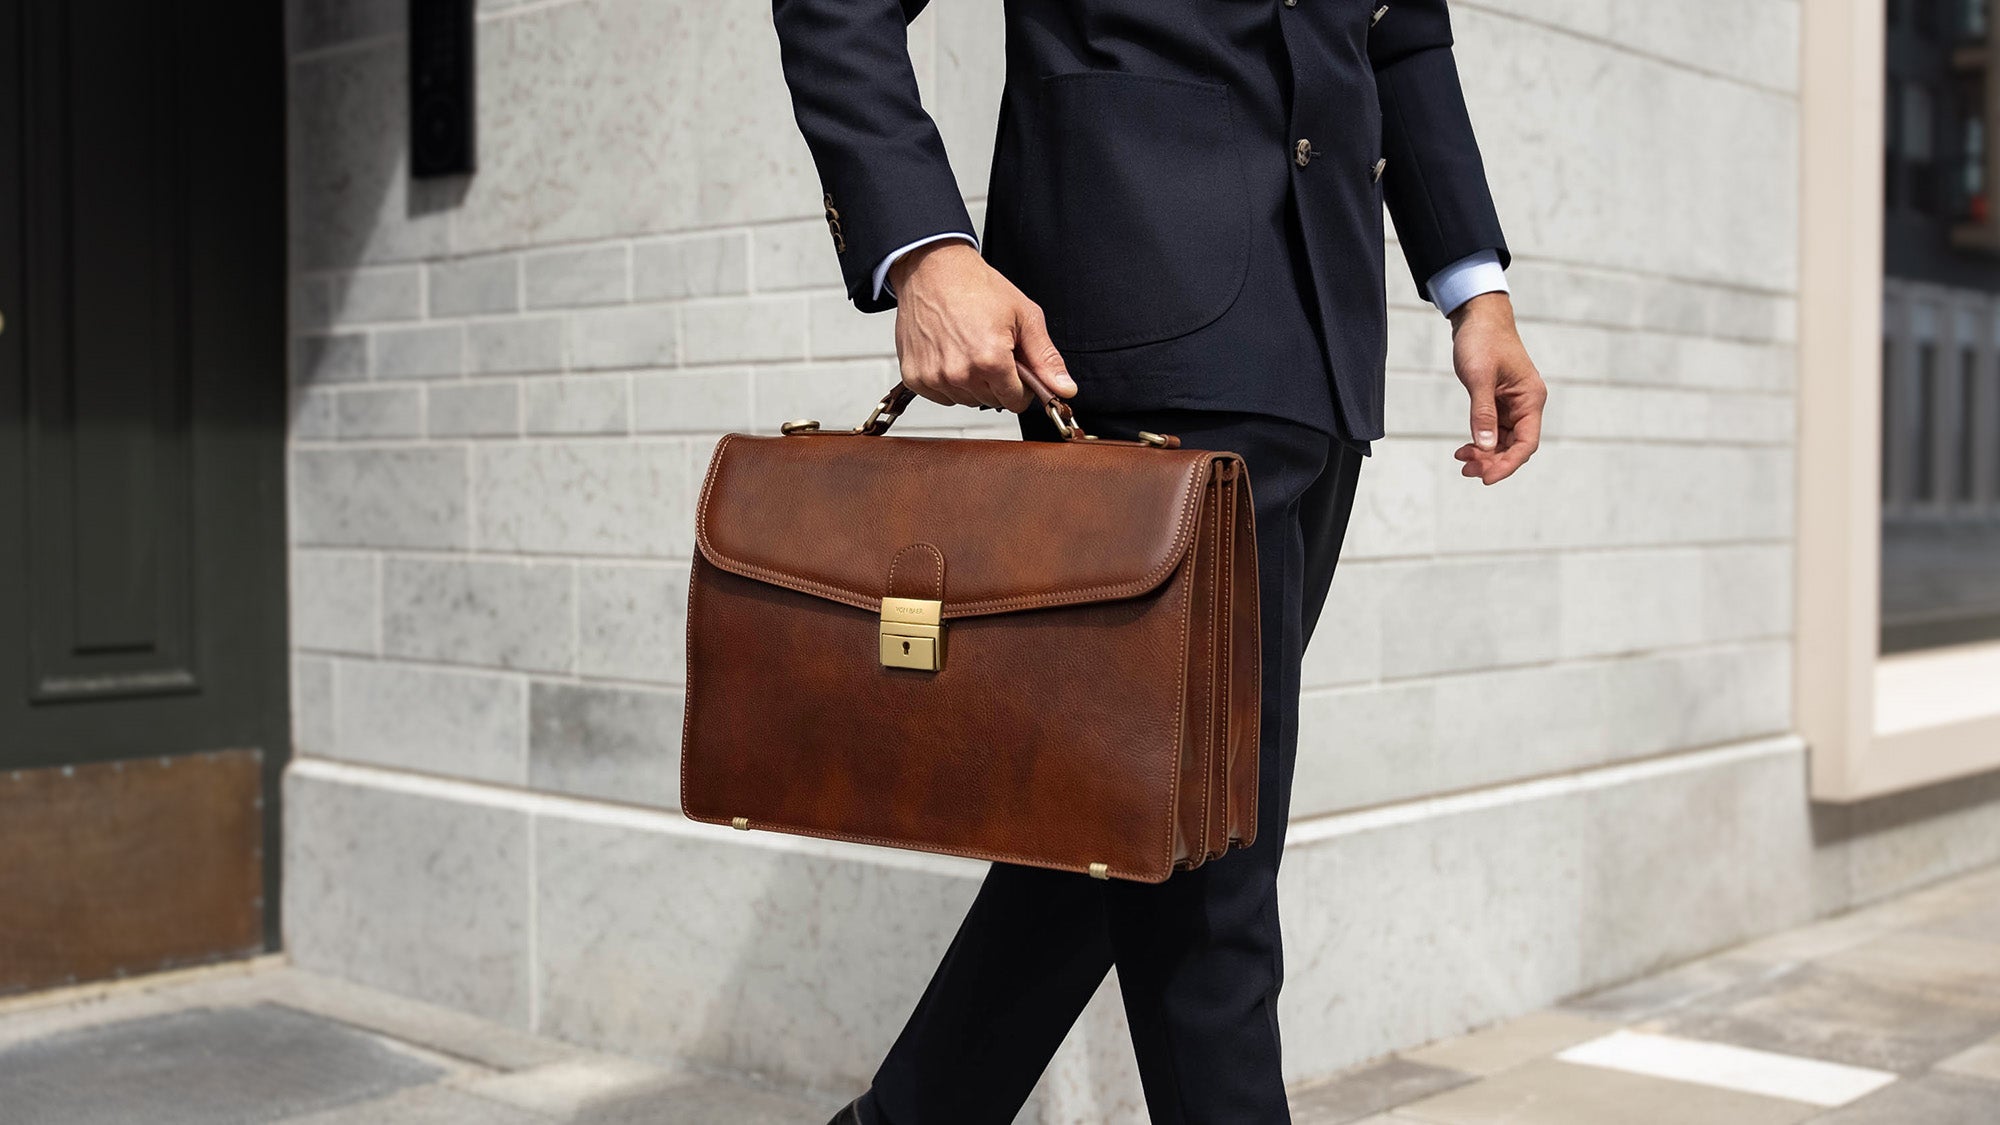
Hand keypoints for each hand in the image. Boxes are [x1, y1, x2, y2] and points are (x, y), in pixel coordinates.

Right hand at [890, 241, 1075, 410]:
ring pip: (967, 400)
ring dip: (973, 382)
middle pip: (992, 402)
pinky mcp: (915, 377)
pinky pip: (942, 396)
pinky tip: (950, 353)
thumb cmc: (977, 287)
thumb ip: (1045, 359)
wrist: (933, 270)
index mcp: (991, 360)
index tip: (1015, 366)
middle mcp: (960, 373)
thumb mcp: (1024, 316)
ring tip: (969, 347)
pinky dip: (949, 381)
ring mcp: (934, 377)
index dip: (1021, 385)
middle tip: (991, 348)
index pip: (1016, 402)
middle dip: (998, 381)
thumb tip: (1065, 389)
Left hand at [1448, 293, 1545, 484]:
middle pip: (1515, 446)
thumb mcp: (1479, 377)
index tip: (1486, 478)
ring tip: (1461, 460)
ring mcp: (1513, 404)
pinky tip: (1464, 448)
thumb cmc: (1482, 340)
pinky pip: (1494, 430)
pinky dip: (1481, 442)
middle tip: (1465, 470)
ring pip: (1504, 441)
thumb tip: (1486, 446)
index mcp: (1530, 399)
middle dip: (1492, 462)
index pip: (1526, 443)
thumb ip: (1483, 412)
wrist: (1478, 316)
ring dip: (1485, 455)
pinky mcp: (1499, 402)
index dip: (1508, 464)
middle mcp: (1526, 404)